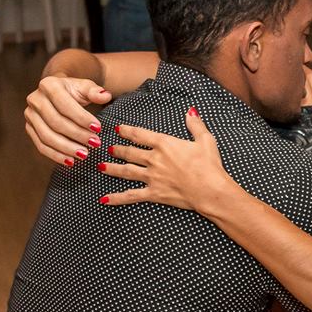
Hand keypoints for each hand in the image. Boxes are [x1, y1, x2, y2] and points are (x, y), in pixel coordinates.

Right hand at [25, 74, 111, 164]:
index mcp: (49, 85)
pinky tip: (71, 161)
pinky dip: (56, 155)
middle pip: (56, 122)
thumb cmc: (75, 91)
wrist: (57, 93)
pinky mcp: (29, 129)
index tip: (98, 129)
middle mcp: (35, 99)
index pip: (65, 104)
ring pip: (47, 136)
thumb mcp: (86, 88)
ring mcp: (30, 115)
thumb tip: (105, 96)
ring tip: (85, 155)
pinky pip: (41, 146)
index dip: (81, 118)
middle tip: (95, 144)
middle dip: (77, 135)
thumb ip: (95, 92)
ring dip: (67, 148)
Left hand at [99, 108, 231, 207]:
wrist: (210, 189)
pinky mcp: (154, 193)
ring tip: (101, 166)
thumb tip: (190, 111)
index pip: (140, 134)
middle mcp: (154, 159)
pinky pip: (131, 195)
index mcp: (164, 144)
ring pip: (126, 171)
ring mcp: (152, 177)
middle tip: (108, 148)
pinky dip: (117, 198)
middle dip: (117, 149)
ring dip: (112, 168)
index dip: (127, 131)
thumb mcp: (205, 140)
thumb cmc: (209, 165)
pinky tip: (104, 199)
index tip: (118, 128)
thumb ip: (195, 125)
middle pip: (130, 152)